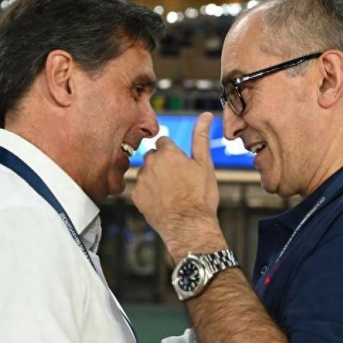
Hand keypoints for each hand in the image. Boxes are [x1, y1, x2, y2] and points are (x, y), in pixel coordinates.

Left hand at [133, 113, 227, 259]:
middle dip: (162, 164)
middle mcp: (150, 163)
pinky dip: (149, 193)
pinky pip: (140, 189)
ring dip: (155, 178)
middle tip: (177, 180)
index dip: (173, 154)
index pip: (164, 142)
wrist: (189, 226)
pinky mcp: (136, 196)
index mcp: (167, 152)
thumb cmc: (200, 197)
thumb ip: (201, 137)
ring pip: (146, 172)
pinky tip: (162, 201)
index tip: (181, 166)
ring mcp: (141, 180)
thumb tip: (206, 115)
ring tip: (170, 193)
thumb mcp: (204, 164)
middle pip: (153, 156)